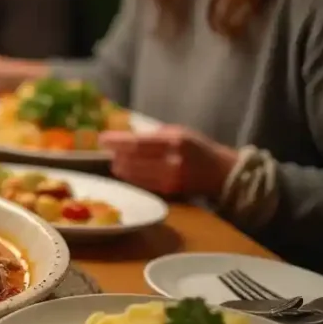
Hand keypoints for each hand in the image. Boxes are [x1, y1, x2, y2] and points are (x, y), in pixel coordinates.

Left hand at [99, 125, 238, 198]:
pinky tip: (126, 170)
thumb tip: (123, 135)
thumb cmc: (196, 147)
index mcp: (175, 141)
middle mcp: (172, 162)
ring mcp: (170, 179)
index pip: (138, 143)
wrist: (219, 172)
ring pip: (133, 174)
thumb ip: (152, 134)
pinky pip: (141, 183)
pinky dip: (130, 176)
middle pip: (132, 160)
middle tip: (108, 149)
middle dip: (116, 155)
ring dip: (120, 166)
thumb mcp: (178, 132)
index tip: (102, 139)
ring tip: (116, 159)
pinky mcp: (168, 192)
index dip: (116, 142)